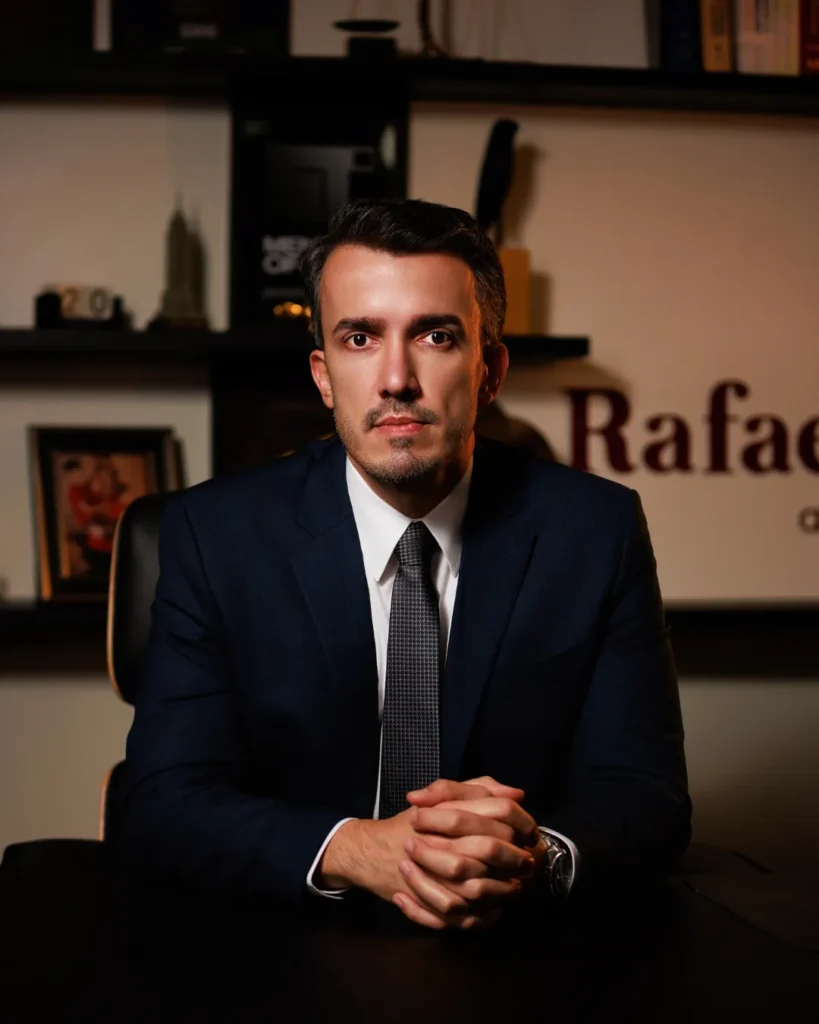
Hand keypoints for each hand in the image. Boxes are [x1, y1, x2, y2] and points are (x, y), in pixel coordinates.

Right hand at [317, 781, 534, 929]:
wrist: (371, 851)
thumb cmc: (412, 822)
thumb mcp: (443, 796)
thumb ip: (480, 789)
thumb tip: (517, 795)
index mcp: (447, 815)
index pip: (495, 816)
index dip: (519, 828)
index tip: (530, 838)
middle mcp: (440, 844)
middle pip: (488, 853)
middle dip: (512, 862)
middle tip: (526, 868)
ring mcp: (432, 878)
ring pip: (477, 891)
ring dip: (500, 892)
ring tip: (512, 890)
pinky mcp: (428, 906)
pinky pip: (462, 919)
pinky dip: (481, 918)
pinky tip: (493, 911)